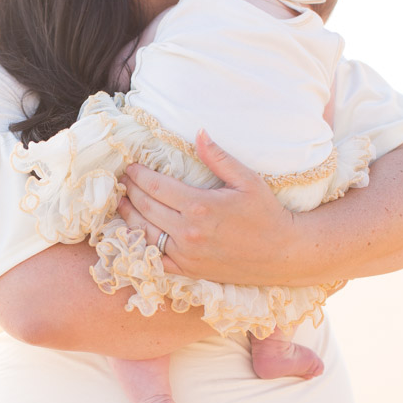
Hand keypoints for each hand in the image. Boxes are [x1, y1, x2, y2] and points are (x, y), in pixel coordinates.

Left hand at [117, 130, 297, 283]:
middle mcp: (187, 232)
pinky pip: (154, 259)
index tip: (130, 166)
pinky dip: (141, 245)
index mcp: (199, 206)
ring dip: (129, 216)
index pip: (156, 187)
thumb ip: (218, 157)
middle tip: (122, 180)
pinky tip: (134, 233)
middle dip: (130, 191)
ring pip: (144, 233)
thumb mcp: (247, 180)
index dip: (139, 175)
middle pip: (145, 208)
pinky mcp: (187, 270)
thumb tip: (198, 132)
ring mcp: (185, 254)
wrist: (281, 254)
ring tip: (122, 203)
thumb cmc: (266, 214)